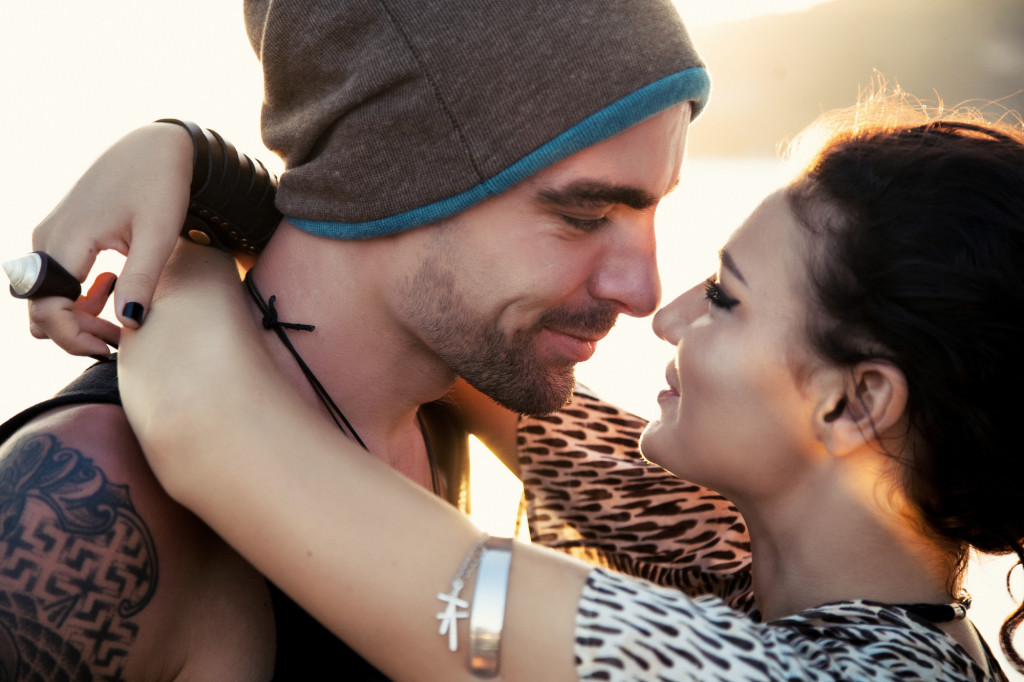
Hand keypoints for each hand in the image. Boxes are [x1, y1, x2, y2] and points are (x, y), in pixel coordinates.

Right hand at [28, 123, 192, 355]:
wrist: (154, 148)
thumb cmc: (160, 186)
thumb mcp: (158, 235)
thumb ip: (142, 279)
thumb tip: (130, 323)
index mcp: (67, 239)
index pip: (47, 308)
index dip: (74, 338)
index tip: (114, 347)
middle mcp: (47, 238)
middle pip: (39, 308)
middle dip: (76, 333)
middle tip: (121, 337)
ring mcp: (49, 236)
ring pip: (45, 296)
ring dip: (76, 316)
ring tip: (122, 312)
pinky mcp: (59, 235)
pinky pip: (55, 279)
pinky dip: (77, 297)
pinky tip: (113, 287)